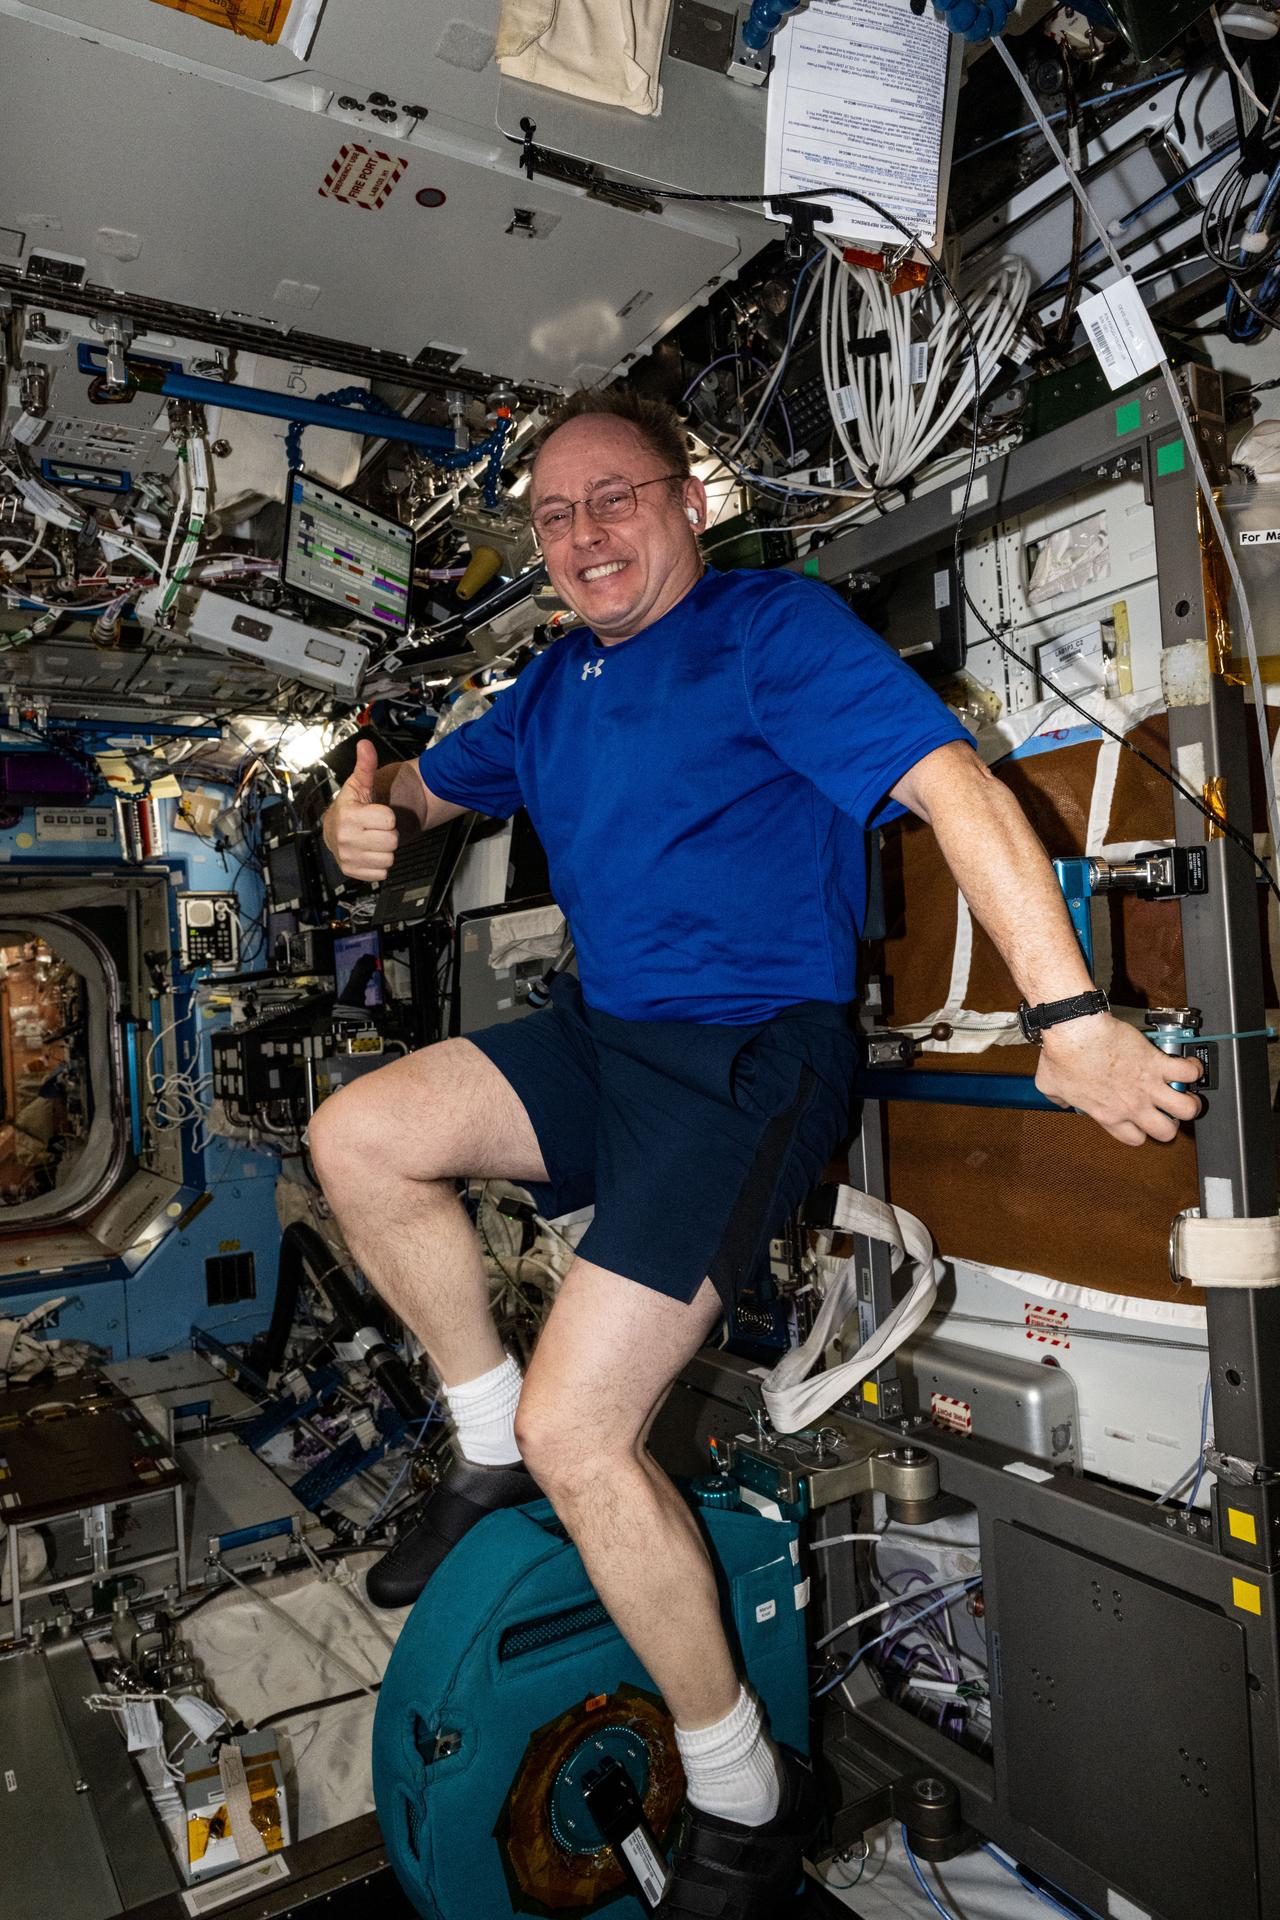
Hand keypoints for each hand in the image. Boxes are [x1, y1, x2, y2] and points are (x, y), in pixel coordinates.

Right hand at [322, 739, 398, 883]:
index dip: (386, 816)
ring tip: (372, 839)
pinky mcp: (352, 872)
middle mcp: (345, 838)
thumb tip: (366, 745)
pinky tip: (369, 852)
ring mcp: (348, 857)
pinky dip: (379, 864)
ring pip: (389, 857)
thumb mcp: (358, 785)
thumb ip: (365, 766)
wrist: (334, 832)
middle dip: (387, 833)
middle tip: (375, 827)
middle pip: (392, 840)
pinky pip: (382, 872)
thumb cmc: (350, 807)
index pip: (389, 819)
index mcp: (349, 815)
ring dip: (384, 849)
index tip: (375, 812)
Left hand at [1035, 1012, 1203, 1145]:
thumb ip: (1058, 1098)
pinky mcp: (1157, 1063)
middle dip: (1170, 1125)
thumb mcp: (1050, 1085)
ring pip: (1186, 1109)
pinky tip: (1189, 1065)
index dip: (1140, 1132)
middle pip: (1166, 1132)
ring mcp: (1147, 1085)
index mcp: (1108, 1114)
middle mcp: (1132, 1105)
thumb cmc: (1063, 1055)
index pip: (1134, 1138)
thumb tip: (1059, 1099)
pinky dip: (1193, 1069)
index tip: (1140, 1122)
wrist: (1076, 1031)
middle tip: (1167, 1112)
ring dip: (1189, 1102)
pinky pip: (1189, 1072)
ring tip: (1186, 1094)